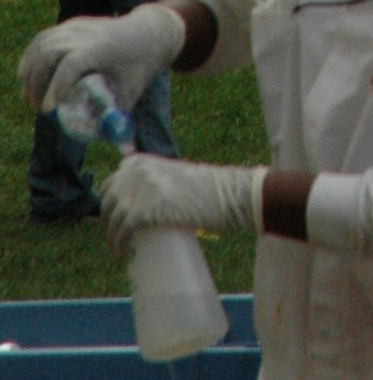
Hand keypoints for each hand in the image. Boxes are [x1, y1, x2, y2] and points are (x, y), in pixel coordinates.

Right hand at [21, 1, 184, 118]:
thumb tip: (123, 152)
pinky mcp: (73, 25)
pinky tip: (26, 74)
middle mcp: (86, 33)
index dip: (56, 86)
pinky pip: (44, 37)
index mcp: (101, 48)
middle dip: (38, 82)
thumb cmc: (141, 66)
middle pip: (49, 53)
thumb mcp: (133, 91)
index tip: (48, 110)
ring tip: (30, 97)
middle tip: (40, 108)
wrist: (150, 32)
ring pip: (42, 43)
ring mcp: (78, 26)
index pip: (71, 63)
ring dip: (30, 70)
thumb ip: (122, 118)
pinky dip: (31, 55)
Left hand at [101, 155, 260, 255]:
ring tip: (118, 249)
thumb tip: (134, 201)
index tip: (112, 220)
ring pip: (114, 217)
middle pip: (108, 202)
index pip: (109, 184)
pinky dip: (119, 242)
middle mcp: (136, 170)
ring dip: (112, 236)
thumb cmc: (201, 188)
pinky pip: (124, 229)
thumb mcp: (170, 174)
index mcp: (140, 161)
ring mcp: (141, 188)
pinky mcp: (147, 208)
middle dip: (107, 222)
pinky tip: (121, 252)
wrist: (224, 194)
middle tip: (116, 237)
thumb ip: (151, 179)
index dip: (108, 204)